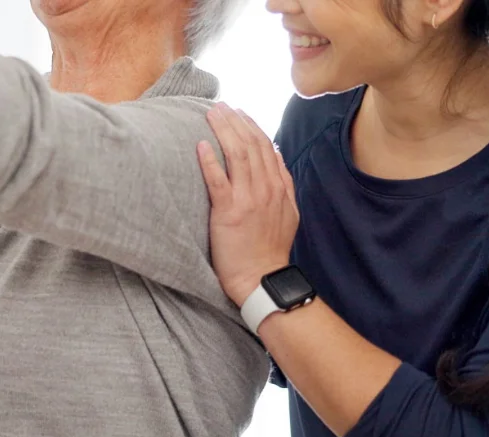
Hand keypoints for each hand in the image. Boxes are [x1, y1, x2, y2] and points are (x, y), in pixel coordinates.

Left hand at [197, 103, 298, 305]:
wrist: (262, 278)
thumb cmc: (269, 249)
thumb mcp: (288, 212)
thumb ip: (283, 183)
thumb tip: (275, 155)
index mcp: (279, 187)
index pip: (266, 146)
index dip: (251, 126)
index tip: (238, 112)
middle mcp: (266, 189)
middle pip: (250, 145)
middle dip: (235, 121)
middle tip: (220, 105)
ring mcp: (248, 200)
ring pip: (237, 156)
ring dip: (223, 131)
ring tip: (211, 114)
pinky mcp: (229, 213)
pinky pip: (218, 181)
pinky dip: (209, 161)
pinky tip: (200, 145)